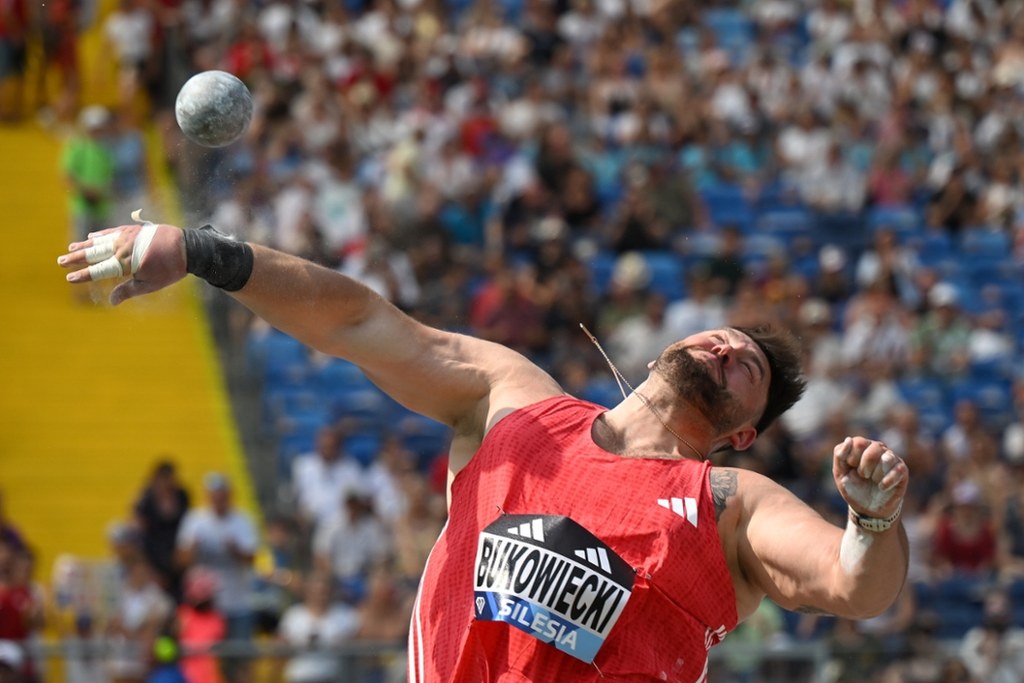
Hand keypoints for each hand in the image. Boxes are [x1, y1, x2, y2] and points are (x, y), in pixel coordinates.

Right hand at [57, 223, 186, 304]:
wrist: (187, 247)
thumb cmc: (170, 269)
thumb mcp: (150, 284)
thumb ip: (128, 291)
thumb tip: (111, 301)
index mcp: (126, 263)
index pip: (99, 270)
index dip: (83, 275)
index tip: (69, 279)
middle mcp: (123, 247)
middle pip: (94, 253)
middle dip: (76, 258)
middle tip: (60, 261)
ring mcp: (127, 236)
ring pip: (101, 240)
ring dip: (85, 245)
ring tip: (70, 248)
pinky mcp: (134, 229)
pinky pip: (112, 231)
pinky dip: (101, 234)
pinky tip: (91, 237)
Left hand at [832, 436, 907, 518]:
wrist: (868, 508)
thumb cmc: (853, 487)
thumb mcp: (840, 473)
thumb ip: (839, 455)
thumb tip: (848, 439)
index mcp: (862, 446)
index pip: (858, 442)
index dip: (852, 458)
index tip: (852, 469)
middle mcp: (878, 448)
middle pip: (874, 448)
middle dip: (865, 466)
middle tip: (863, 476)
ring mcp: (891, 458)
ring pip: (887, 457)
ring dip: (876, 474)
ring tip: (873, 480)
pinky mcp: (902, 470)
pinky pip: (898, 470)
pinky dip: (887, 481)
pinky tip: (882, 487)